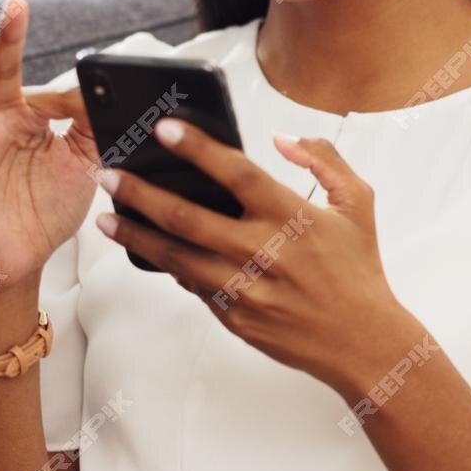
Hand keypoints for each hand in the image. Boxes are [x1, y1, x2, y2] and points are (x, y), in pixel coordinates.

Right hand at [0, 0, 101, 290]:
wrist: (21, 260)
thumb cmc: (45, 208)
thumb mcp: (82, 163)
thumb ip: (90, 126)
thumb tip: (98, 91)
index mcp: (22, 118)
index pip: (35, 84)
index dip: (64, 89)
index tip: (84, 84)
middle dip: (3, 40)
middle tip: (13, 4)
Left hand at [92, 119, 419, 391]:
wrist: (363, 341)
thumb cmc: (359, 269)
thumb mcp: (357, 203)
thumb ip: (324, 160)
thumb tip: (281, 139)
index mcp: (292, 216)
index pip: (236, 173)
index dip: (198, 148)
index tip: (164, 129)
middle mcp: (263, 251)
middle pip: (186, 217)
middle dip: (140, 194)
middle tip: (110, 175)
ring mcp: (245, 289)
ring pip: (176, 257)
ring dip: (136, 236)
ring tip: (107, 219)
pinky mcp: (235, 317)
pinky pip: (193, 286)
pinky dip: (169, 266)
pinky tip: (149, 250)